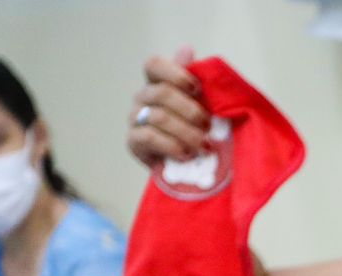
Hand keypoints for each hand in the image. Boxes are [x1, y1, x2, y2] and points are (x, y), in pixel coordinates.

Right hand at [128, 46, 209, 165]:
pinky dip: (172, 146)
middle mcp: (142, 97)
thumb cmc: (194, 126)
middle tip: (208, 125)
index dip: (175, 74)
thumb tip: (186, 48)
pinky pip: (149, 138)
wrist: (184, 160)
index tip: (196, 88)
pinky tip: (186, 154)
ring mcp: (135, 118)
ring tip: (203, 146)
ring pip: (158, 117)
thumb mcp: (200, 102)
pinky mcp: (133, 141)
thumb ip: (194, 78)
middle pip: (162, 93)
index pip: (153, 65)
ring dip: (186, 132)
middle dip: (190, 110)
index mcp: (157, 82)